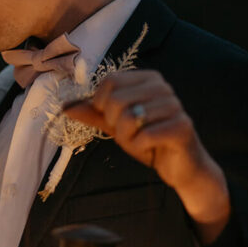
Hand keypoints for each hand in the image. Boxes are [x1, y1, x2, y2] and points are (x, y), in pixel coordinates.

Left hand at [64, 70, 230, 243]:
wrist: (179, 167)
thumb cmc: (148, 141)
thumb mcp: (116, 125)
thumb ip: (93, 114)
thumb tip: (65, 107)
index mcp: (148, 79)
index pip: (109, 82)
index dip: (101, 105)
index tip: (113, 119)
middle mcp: (163, 87)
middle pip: (117, 99)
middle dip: (115, 125)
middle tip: (130, 134)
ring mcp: (175, 105)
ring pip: (129, 119)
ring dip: (128, 138)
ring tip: (142, 142)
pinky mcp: (182, 126)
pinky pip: (144, 136)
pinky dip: (141, 147)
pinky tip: (152, 149)